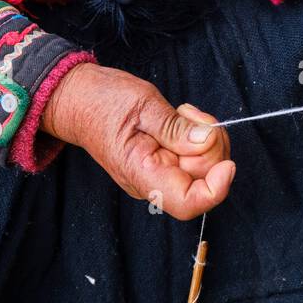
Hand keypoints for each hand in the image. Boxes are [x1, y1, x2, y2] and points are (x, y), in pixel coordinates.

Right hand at [40, 61, 233, 219]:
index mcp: (142, 173)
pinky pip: (194, 156)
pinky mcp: (165, 160)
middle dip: (211, 146)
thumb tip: (207, 141)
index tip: (227, 161)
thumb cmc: (101, 101)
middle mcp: (153, 181)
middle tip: (191, 115)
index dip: (216, 188)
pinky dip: (198, 136)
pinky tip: (182, 119)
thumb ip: (175, 128)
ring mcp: (160, 172)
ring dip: (206, 138)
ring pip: (204, 167)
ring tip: (183, 113)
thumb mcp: (142, 105)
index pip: (188, 203)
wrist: (76, 100)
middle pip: (204, 179)